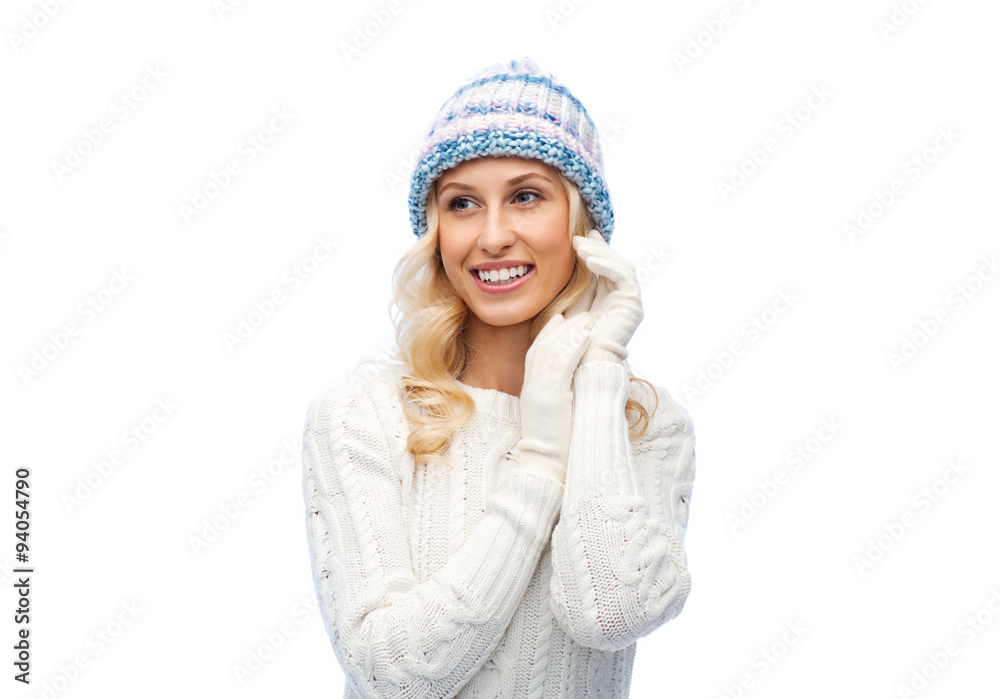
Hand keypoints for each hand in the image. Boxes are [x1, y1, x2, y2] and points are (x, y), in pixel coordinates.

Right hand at [515, 312, 594, 481]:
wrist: (545, 465)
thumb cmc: (556, 443)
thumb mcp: (553, 413)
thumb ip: (558, 394)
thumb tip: (573, 383)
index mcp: (531, 389)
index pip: (536, 351)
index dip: (548, 333)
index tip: (560, 318)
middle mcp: (532, 385)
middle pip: (542, 345)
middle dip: (560, 326)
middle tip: (577, 312)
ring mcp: (539, 390)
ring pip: (552, 350)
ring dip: (571, 332)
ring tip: (587, 319)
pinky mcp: (550, 396)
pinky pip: (562, 363)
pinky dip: (574, 346)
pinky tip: (587, 336)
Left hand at [571, 229, 643, 363]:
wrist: (583, 362)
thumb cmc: (574, 337)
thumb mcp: (573, 302)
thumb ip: (578, 284)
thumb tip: (574, 266)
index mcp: (610, 297)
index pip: (607, 266)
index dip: (597, 249)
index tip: (583, 236)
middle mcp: (623, 297)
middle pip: (615, 263)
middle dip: (597, 248)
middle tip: (577, 238)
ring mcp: (631, 301)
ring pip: (621, 266)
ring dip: (600, 253)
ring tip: (579, 247)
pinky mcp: (633, 305)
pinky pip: (624, 277)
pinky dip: (608, 266)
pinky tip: (589, 260)